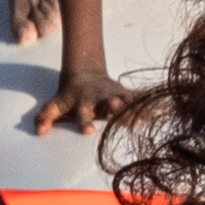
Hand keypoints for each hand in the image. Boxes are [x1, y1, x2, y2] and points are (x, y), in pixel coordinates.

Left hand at [35, 62, 156, 137]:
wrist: (85, 73)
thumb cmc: (69, 95)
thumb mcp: (56, 104)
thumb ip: (45, 117)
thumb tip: (39, 132)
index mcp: (83, 102)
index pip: (82, 113)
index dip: (84, 122)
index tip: (88, 132)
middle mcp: (100, 98)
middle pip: (108, 104)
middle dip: (114, 108)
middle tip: (118, 110)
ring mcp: (114, 95)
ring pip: (126, 101)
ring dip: (135, 108)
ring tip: (146, 117)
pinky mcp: (125, 94)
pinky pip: (139, 100)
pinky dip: (151, 105)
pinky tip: (164, 110)